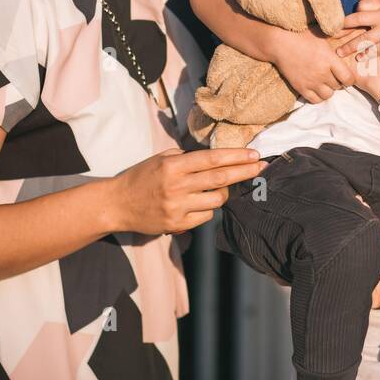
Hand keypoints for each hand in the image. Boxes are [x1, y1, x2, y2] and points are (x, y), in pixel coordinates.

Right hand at [109, 147, 266, 234]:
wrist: (117, 204)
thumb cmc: (142, 177)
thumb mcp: (161, 159)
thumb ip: (187, 158)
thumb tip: (219, 158)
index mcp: (173, 166)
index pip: (212, 159)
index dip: (236, 157)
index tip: (254, 155)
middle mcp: (177, 186)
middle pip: (221, 179)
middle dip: (245, 172)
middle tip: (262, 166)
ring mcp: (177, 207)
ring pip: (216, 200)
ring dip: (223, 193)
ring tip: (216, 187)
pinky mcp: (177, 224)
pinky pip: (206, 216)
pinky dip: (207, 209)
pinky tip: (198, 203)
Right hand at [268, 27, 357, 103]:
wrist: (279, 42)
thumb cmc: (301, 34)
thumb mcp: (322, 32)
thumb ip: (340, 33)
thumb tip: (356, 28)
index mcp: (329, 59)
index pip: (348, 78)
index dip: (349, 78)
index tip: (345, 74)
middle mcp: (322, 72)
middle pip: (338, 86)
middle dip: (338, 82)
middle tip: (333, 75)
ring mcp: (311, 81)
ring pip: (328, 95)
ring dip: (328, 90)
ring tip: (325, 82)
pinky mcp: (300, 87)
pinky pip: (315, 100)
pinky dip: (317, 96)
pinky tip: (316, 87)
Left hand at [336, 0, 379, 56]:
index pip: (361, 4)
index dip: (353, 11)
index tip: (346, 19)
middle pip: (357, 19)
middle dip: (342, 27)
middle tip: (330, 34)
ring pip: (364, 38)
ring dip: (350, 46)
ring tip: (339, 52)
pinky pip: (376, 50)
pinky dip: (367, 54)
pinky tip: (359, 58)